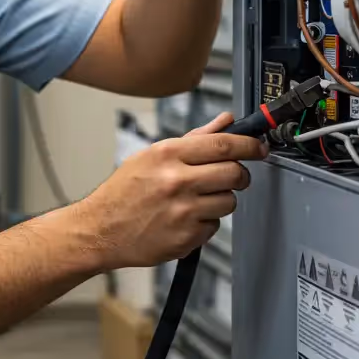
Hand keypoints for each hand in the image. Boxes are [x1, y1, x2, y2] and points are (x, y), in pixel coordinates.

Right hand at [74, 112, 263, 270]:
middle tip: (233, 176)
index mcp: (167, 154)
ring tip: (197, 200)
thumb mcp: (152, 156)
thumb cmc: (123, 192)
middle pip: (234, 173)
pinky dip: (205, 222)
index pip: (223, 144)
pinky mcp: (186, 237)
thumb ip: (194, 139)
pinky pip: (214, 225)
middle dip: (240, 174)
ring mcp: (183, 211)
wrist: (100, 230)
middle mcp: (176, 181)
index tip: (259, 147)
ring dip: (221, 200)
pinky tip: (184, 219)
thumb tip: (226, 121)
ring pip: (229, 201)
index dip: (249, 145)